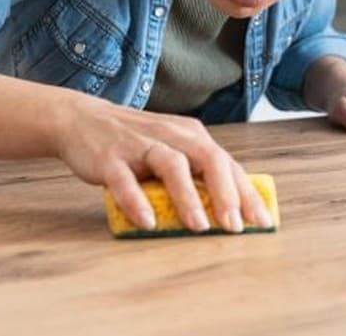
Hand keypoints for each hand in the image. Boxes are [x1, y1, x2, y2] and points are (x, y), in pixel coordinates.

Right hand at [53, 94, 273, 233]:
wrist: (82, 119)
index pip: (227, 163)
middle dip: (226, 194)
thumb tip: (231, 209)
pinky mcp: (111, 157)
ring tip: (199, 227)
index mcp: (191, 135)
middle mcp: (171, 135)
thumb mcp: (172, 148)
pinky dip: (137, 201)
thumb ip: (196, 172)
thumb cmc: (135, 142)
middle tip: (236, 227)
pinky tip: (148, 222)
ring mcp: (140, 145)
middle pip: (208, 159)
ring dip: (188, 197)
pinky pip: (125, 180)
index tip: (262, 222)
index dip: (247, 193)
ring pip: (172, 165)